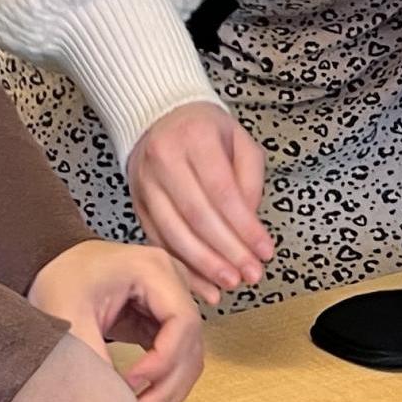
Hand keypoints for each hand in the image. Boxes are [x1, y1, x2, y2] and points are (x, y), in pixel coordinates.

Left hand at [30, 238, 205, 401]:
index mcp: (154, 269)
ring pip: (189, 359)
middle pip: (192, 345)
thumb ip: (90, 355)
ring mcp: (172, 303)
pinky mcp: (164, 322)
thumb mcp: (69, 314)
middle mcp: (173, 283)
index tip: (130, 382)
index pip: (183, 322)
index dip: (163, 360)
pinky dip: (163, 386)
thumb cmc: (61, 279)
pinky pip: (176, 360)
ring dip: (168, 392)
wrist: (55, 266)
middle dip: (167, 386)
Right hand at [126, 102, 274, 305]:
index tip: (264, 251)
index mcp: (195, 138)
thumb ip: (250, 181)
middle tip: (250, 275)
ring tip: (228, 284)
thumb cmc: (205, 130)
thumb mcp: (240, 142)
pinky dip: (181, 266)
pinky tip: (201, 283)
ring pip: (173, 233)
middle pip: (197, 216)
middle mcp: (165, 159)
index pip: (222, 191)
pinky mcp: (137, 203)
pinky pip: (158, 240)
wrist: (160, 118)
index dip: (244, 227)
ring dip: (203, 266)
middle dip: (226, 252)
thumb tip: (250, 226)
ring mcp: (146, 183)